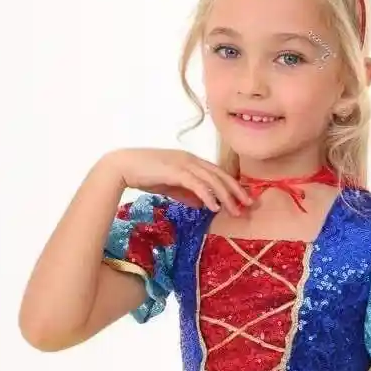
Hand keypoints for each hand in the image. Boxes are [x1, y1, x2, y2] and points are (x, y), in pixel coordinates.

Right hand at [103, 148, 253, 214]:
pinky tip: (214, 207)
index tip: (244, 199)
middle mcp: (191, 159)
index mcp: (191, 161)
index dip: (233, 185)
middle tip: (248, 205)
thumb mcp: (171, 186)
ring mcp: (183, 163)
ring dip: (225, 196)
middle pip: (220, 175)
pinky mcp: (174, 170)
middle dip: (236, 191)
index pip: (218, 173)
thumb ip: (187, 193)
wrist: (123, 166)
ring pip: (211, 180)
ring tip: (234, 210)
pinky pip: (196, 184)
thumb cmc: (145, 174)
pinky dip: (207, 195)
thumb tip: (203, 204)